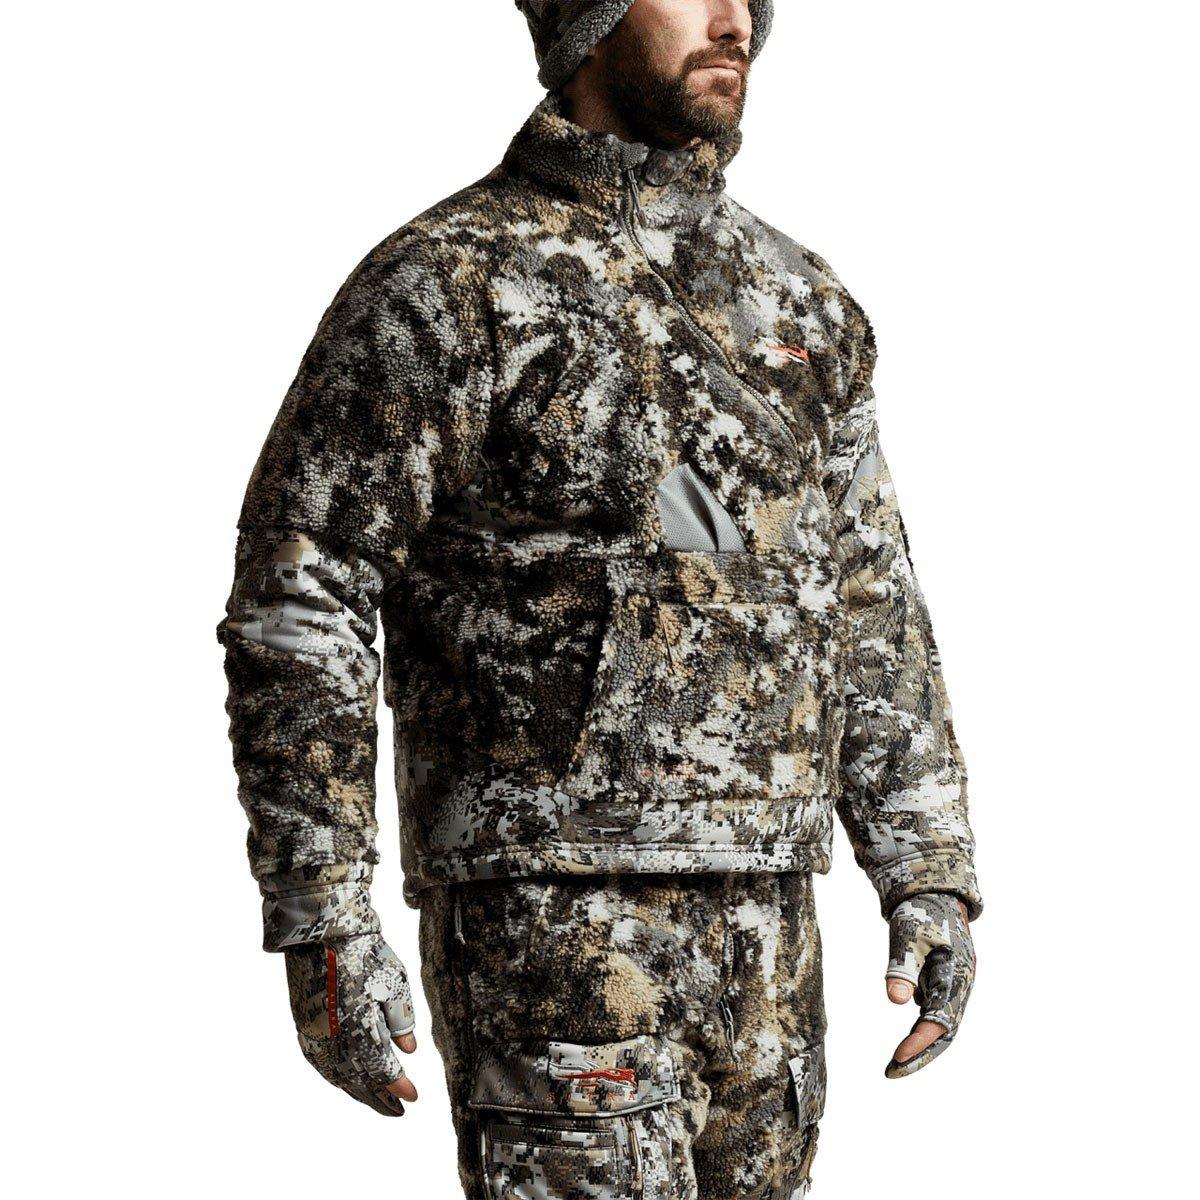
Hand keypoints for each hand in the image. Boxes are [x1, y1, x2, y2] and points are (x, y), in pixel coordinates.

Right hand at [284, 932, 419, 1114]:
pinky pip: (320, 1064)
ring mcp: (316, 1035)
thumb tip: (409, 1050)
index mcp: (361, 1028)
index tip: (414, 1096)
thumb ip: (401, 1019)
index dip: (399, 1086)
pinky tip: (345, 1080)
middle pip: (359, 1081)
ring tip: (375, 1101)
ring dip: (357, 1092)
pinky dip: (335, 1077)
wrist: (322, 934)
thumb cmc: (363, 953)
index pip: (383, 1071)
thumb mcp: (395, 983)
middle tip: (397, 1111)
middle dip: (380, 1098)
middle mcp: (335, 1039)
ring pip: (337, 1076)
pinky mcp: (303, 1027)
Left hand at [883, 893, 974, 1078]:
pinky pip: (935, 1016)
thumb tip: (896, 1002)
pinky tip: (903, 1047)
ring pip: (941, 1026)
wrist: (935, 894)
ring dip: (921, 1047)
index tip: (896, 1057)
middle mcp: (961, 986)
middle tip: (892, 1073)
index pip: (940, 1020)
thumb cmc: (920, 912)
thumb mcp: (906, 936)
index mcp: (957, 976)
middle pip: (945, 1032)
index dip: (919, 1041)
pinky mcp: (945, 986)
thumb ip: (902, 968)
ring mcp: (955, 987)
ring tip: (894, 1066)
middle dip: (921, 1055)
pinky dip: (920, 1032)